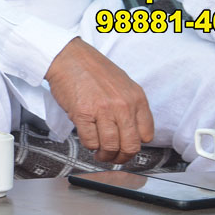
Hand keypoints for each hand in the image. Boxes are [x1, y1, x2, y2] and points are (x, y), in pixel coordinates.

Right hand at [45, 37, 153, 163]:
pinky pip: (90, 141)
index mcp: (136, 98)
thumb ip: (130, 105)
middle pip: (130, 146)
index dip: (136, 145)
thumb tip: (132, 130)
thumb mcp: (123, 83)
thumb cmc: (91, 68)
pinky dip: (90, 146)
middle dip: (122, 157)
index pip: (146, 135)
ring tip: (100, 153)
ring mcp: (103, 110)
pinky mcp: (83, 113)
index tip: (127, 146)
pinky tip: (88, 141)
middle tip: (114, 158)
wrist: (67, 56)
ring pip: (110, 146)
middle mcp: (123, 105)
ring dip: (105, 155)